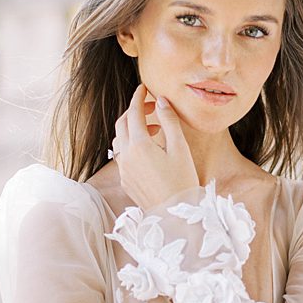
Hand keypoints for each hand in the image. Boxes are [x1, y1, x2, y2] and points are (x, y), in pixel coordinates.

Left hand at [112, 84, 199, 210]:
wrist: (175, 215)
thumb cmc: (182, 180)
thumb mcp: (179, 148)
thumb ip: (169, 121)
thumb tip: (161, 100)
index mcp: (139, 145)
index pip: (133, 113)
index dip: (138, 98)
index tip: (144, 88)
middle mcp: (126, 156)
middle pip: (122, 124)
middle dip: (134, 112)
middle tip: (152, 108)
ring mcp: (123, 169)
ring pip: (120, 140)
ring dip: (133, 130)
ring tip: (156, 130)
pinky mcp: (125, 180)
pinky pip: (122, 156)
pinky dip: (131, 146)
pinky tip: (149, 150)